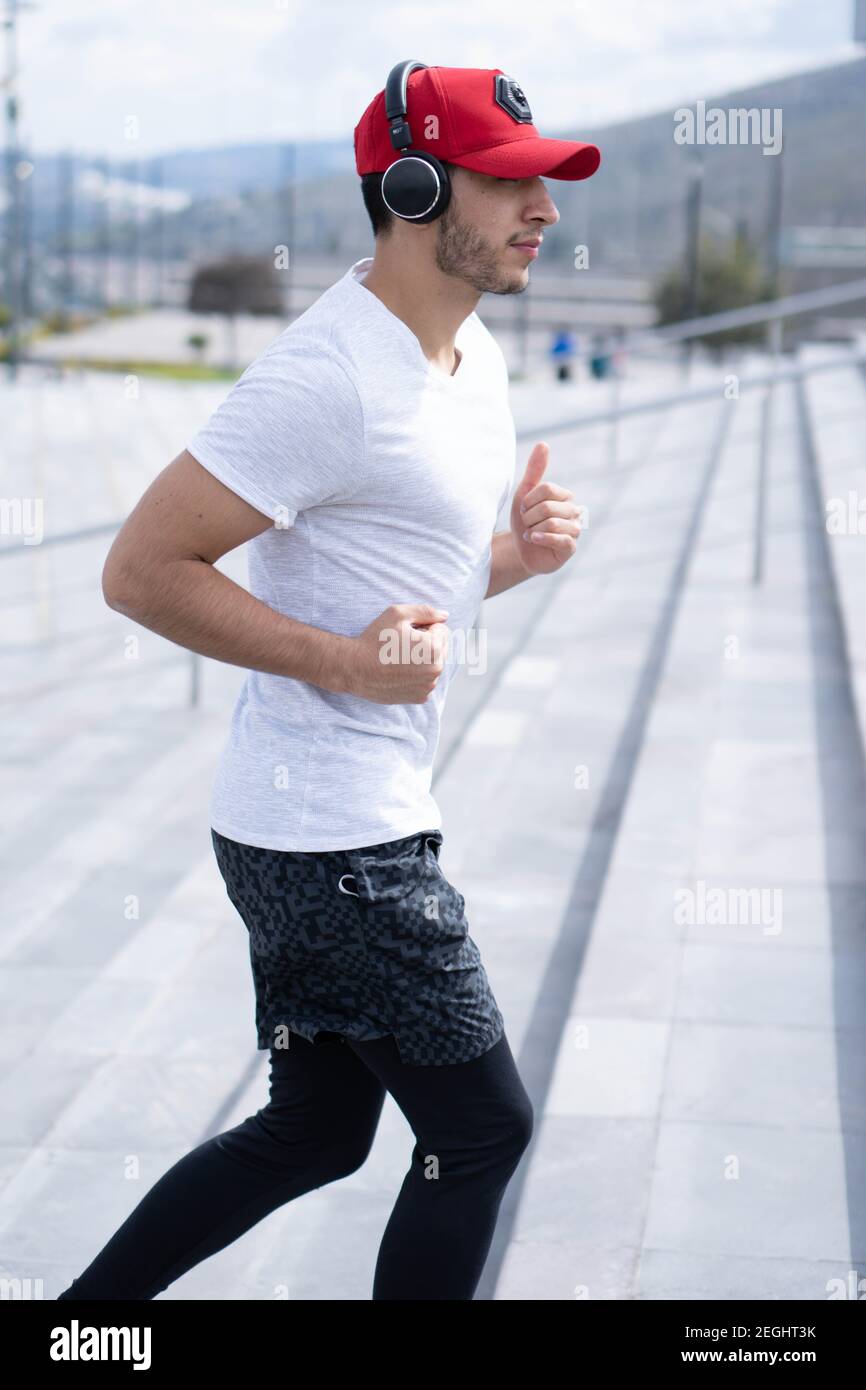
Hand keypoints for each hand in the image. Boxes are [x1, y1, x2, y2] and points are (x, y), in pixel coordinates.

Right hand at [337, 603, 449, 703]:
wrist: (355, 669)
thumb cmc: (375, 640)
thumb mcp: (398, 614)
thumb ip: (426, 611)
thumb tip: (445, 616)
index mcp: (434, 647)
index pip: (442, 629)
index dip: (423, 626)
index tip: (405, 632)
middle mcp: (436, 669)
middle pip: (441, 648)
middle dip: (426, 643)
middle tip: (401, 645)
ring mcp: (428, 685)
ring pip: (433, 665)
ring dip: (423, 659)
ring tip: (399, 658)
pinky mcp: (420, 697)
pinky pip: (425, 680)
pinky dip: (417, 675)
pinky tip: (399, 671)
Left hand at [510, 441, 581, 574]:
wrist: (520, 550)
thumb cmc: (524, 521)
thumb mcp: (525, 493)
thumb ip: (534, 470)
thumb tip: (543, 444)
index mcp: (565, 496)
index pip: (546, 489)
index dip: (528, 500)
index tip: (523, 509)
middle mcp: (574, 511)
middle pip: (547, 507)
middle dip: (529, 517)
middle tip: (526, 524)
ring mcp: (574, 530)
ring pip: (552, 523)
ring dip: (533, 529)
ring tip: (531, 533)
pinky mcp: (570, 548)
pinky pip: (560, 539)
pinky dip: (542, 538)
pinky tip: (533, 539)